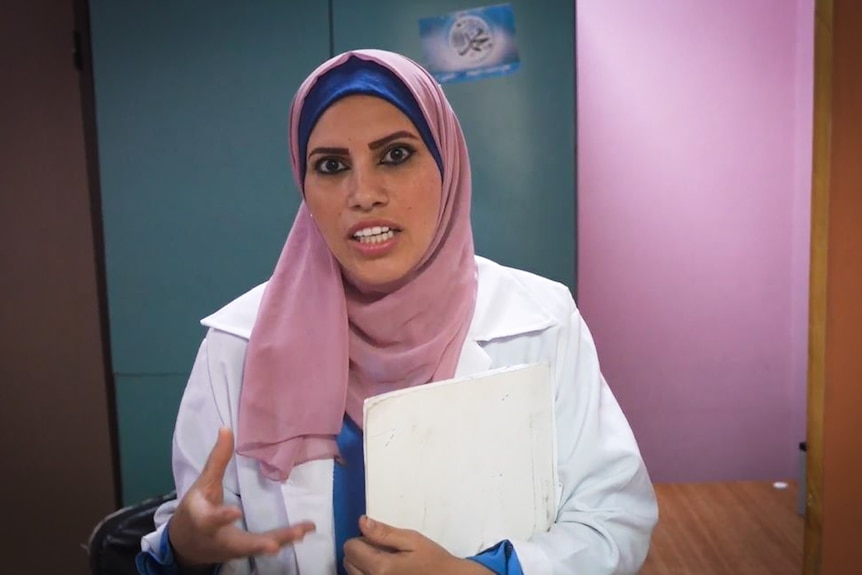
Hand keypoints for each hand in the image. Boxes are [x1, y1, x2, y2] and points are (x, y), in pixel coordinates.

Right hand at [168, 428, 315, 566]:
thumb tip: (226, 429)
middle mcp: (219, 538)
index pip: (211, 519)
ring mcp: (234, 549)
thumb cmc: (195, 509)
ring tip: (302, 532)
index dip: (222, 516)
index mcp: (203, 519)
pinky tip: (304, 532)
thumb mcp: (202, 485)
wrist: (186, 544)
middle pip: (240, 543)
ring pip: (258, 547)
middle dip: (259, 544)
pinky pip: (267, 546)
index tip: (236, 512)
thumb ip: (216, 460)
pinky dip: (285, 540)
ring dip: (281, 541)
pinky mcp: (245, 552)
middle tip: (275, 545)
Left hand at [343, 516, 491, 574]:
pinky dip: (367, 573)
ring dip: (362, 563)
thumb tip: (362, 521)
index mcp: (380, 568)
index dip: (361, 538)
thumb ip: (384, 533)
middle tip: (382, 548)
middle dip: (360, 551)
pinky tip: (384, 570)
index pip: (350, 547)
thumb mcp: (412, 540)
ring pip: (352, 573)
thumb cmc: (432, 559)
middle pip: (348, 562)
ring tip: (384, 560)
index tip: (377, 538)